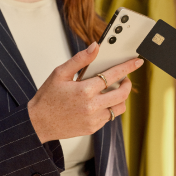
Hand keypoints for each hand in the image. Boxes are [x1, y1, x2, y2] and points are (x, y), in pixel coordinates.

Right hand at [28, 42, 143, 143]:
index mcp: (84, 90)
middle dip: (127, 84)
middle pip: (122, 93)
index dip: (127, 67)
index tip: (137, 62)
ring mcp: (94, 119)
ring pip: (119, 108)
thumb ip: (80, 60)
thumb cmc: (48, 97)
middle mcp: (92, 106)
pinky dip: (109, 108)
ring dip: (120, 98)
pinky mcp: (93, 128)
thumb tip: (95, 47)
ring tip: (112, 91)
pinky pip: (109, 117)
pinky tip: (100, 103)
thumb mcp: (60, 73)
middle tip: (124, 79)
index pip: (113, 75)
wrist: (39, 123)